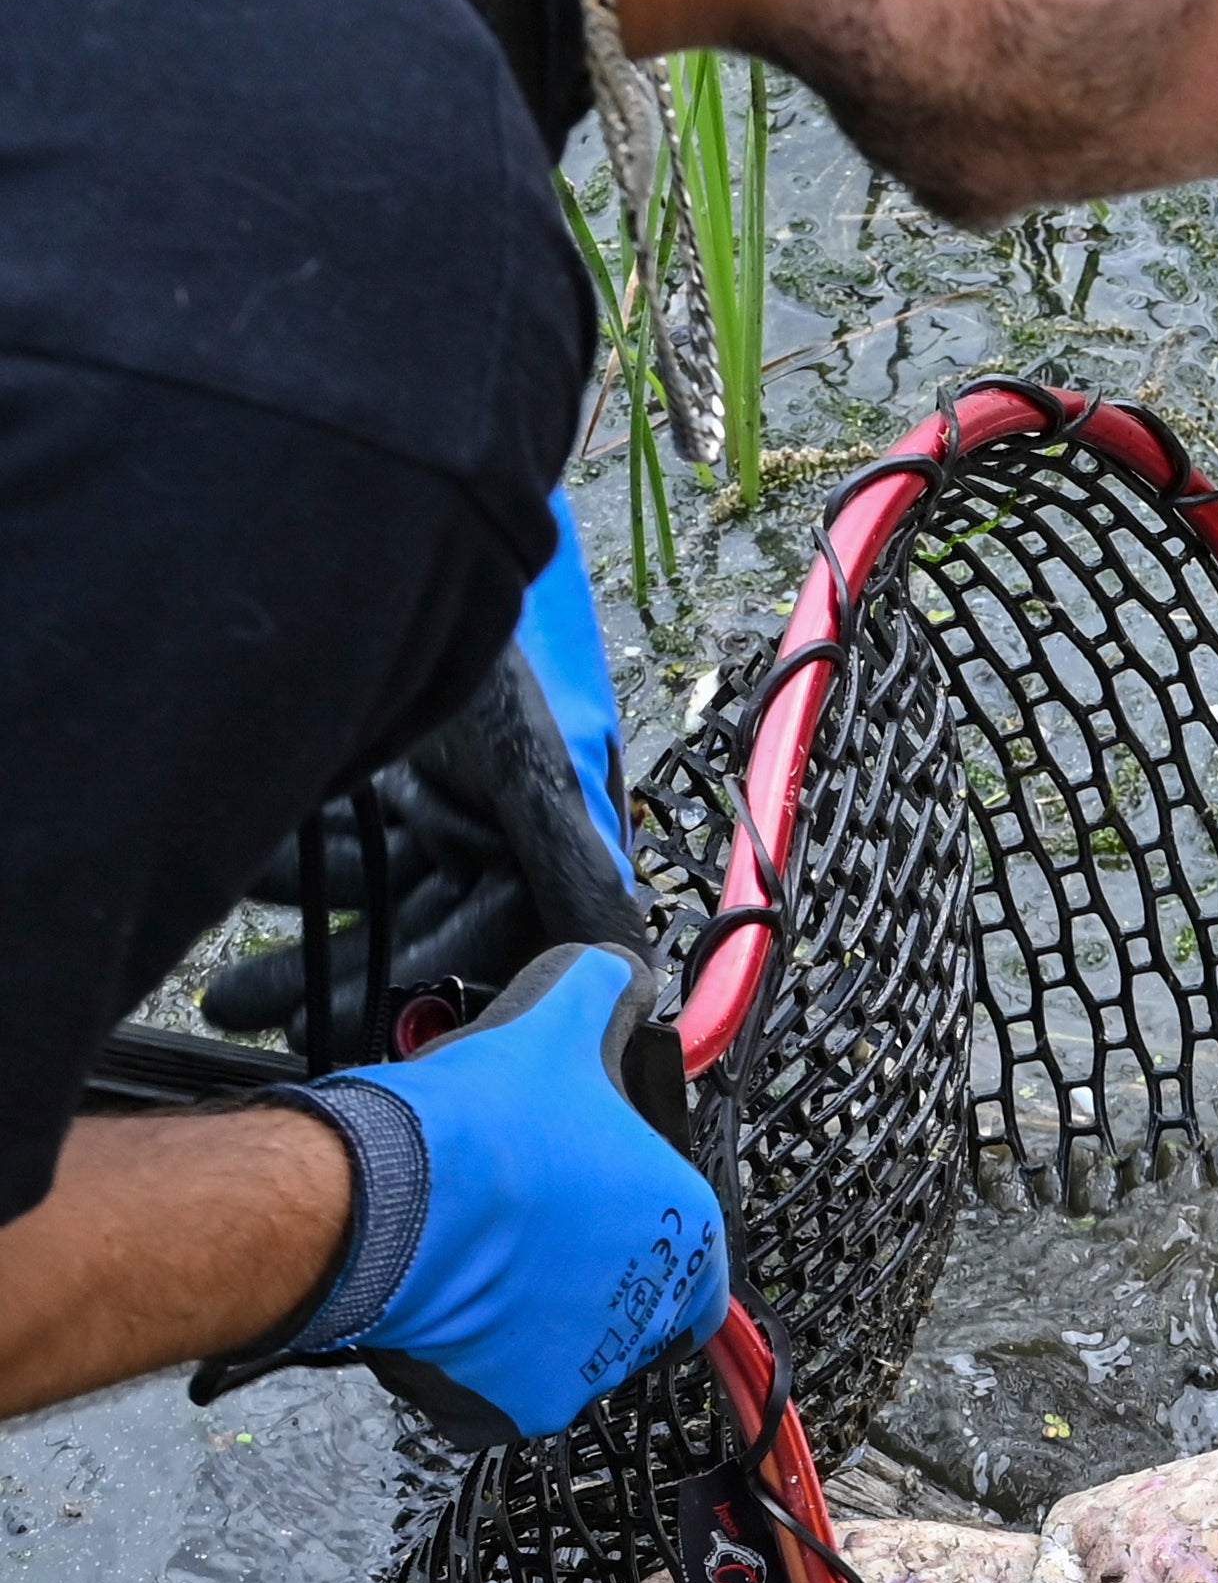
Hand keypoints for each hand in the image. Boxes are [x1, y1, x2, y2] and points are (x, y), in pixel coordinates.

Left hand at [202, 650, 642, 1047]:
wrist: (398, 542)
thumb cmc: (480, 647)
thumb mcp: (524, 760)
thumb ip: (573, 865)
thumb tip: (630, 968)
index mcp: (547, 836)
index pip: (490, 941)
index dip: (427, 993)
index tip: (357, 1041)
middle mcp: (494, 829)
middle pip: (417, 929)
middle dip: (338, 975)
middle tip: (252, 1014)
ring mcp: (432, 800)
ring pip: (366, 890)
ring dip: (298, 928)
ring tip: (222, 973)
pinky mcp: (377, 770)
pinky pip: (334, 836)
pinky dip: (289, 859)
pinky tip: (232, 871)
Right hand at [244, 946, 729, 1447]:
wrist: (388, 1195)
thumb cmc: (480, 1121)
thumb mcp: (557, 1023)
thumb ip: (602, 991)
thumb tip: (620, 970)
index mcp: (687, 1223)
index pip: (694, 1254)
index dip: (642, 1234)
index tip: (592, 1220)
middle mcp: (655, 1301)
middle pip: (631, 1302)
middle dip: (583, 1277)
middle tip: (523, 1238)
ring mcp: (593, 1361)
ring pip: (571, 1348)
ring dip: (534, 1319)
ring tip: (480, 1266)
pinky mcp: (526, 1401)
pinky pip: (507, 1392)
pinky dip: (478, 1365)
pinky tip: (449, 1313)